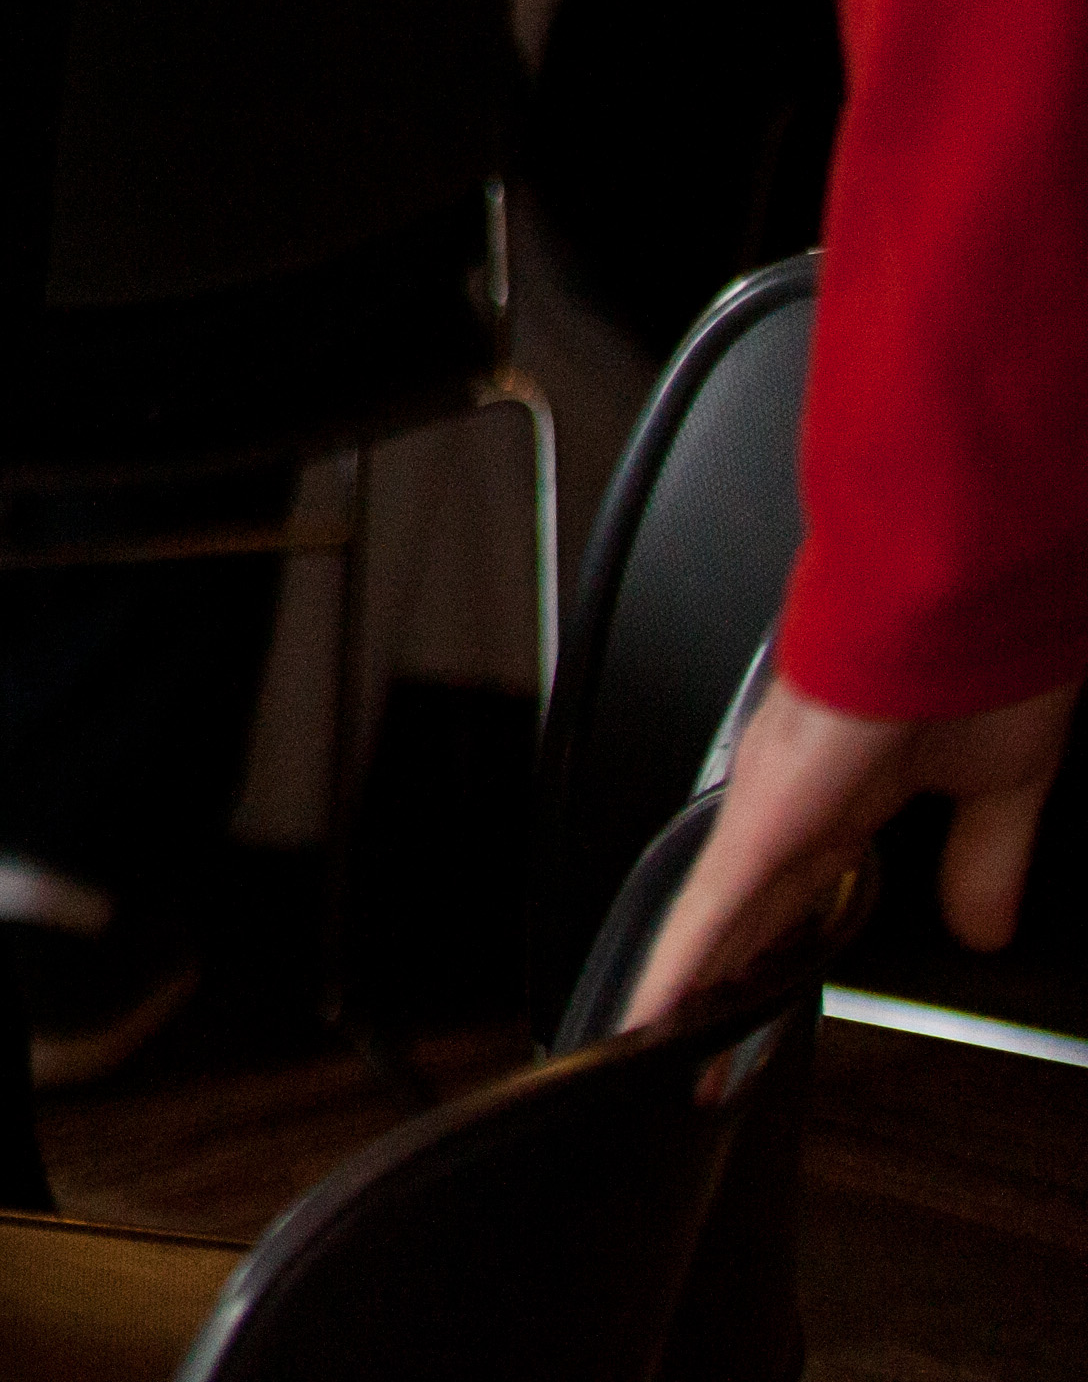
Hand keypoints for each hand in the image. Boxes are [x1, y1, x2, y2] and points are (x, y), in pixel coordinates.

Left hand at [626, 662, 1071, 1025]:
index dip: (777, 959)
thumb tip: (980, 928)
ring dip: (687, 992)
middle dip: (718, 994)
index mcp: (847, 801)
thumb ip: (981, 858)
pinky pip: (712, 906)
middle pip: (741, 925)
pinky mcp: (767, 814)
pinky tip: (654, 1016)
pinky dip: (682, 966)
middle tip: (687, 1059)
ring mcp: (771, 811)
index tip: (757, 1014)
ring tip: (654, 1054)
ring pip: (711, 922)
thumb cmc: (982, 658)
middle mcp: (793, 807)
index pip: (798, 904)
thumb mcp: (999, 786)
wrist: (965, 595)